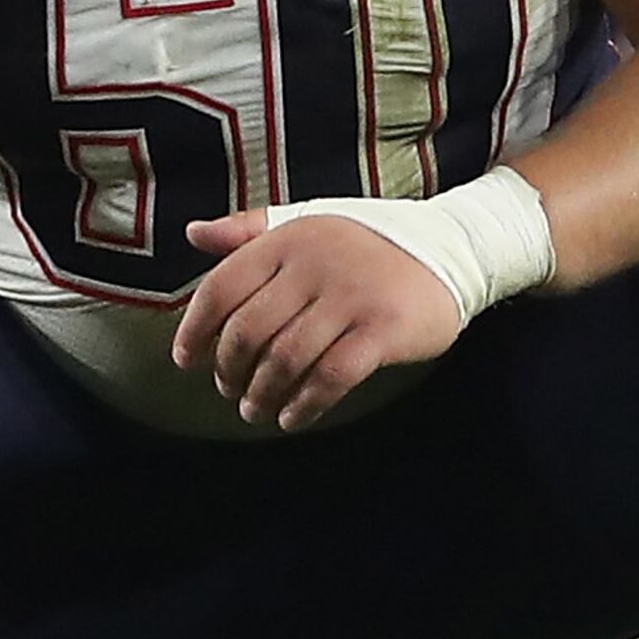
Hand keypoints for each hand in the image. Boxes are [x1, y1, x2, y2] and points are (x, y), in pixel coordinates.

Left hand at [171, 211, 466, 430]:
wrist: (452, 248)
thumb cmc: (367, 240)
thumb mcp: (306, 221)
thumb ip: (248, 230)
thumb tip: (192, 234)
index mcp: (288, 238)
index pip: (222, 288)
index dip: (195, 330)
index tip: (187, 360)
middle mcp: (314, 265)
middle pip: (248, 332)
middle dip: (229, 371)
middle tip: (229, 390)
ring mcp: (350, 298)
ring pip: (284, 360)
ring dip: (262, 394)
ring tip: (256, 410)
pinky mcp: (382, 330)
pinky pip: (330, 378)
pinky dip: (304, 405)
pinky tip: (293, 417)